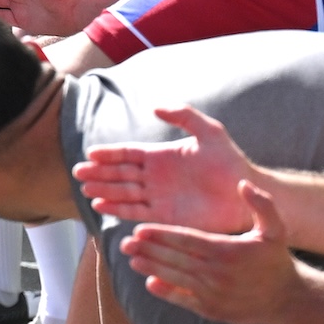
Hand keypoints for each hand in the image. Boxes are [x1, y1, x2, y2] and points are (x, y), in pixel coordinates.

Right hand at [75, 106, 265, 233]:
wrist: (244, 194)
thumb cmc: (230, 162)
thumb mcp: (209, 131)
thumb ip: (183, 116)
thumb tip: (154, 106)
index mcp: (161, 156)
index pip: (128, 154)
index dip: (109, 154)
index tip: (90, 153)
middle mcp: (155, 177)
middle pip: (120, 174)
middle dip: (99, 173)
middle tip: (79, 173)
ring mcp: (158, 197)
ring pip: (124, 193)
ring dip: (104, 191)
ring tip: (86, 189)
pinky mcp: (164, 217)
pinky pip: (136, 212)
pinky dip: (118, 210)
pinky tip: (102, 206)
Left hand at [118, 182, 304, 323]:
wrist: (286, 299)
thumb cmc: (276, 260)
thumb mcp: (276, 229)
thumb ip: (262, 204)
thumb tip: (243, 183)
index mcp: (228, 251)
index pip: (187, 240)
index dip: (161, 235)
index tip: (140, 229)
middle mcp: (217, 274)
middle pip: (175, 259)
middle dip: (148, 250)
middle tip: (125, 243)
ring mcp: (213, 294)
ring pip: (174, 279)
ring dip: (151, 269)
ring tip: (132, 259)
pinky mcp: (210, 310)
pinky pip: (183, 300)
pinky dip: (165, 292)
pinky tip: (150, 282)